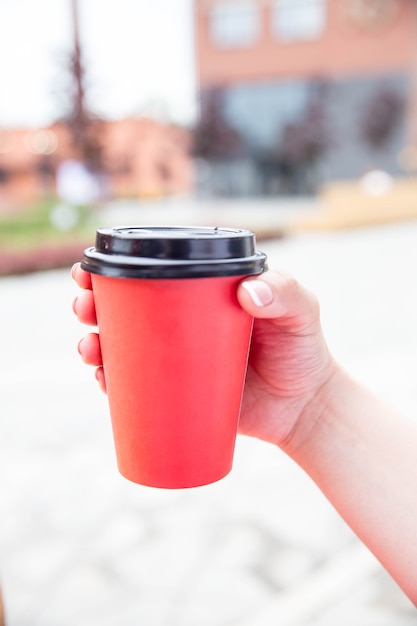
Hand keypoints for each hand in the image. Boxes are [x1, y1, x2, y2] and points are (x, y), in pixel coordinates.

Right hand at [72, 264, 336, 450]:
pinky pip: (135, 387)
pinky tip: (102, 379)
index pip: (153, 274)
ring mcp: (177, 359)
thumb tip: (247, 293)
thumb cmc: (303, 350)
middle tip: (85, 307)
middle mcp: (182, 323)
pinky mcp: (177, 392)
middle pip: (126, 308)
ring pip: (122, 347)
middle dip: (93, 304)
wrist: (306, 407)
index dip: (115, 269)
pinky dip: (112, 383)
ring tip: (89, 347)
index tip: (91, 271)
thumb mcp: (301, 311)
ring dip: (93, 343)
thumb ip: (284, 292)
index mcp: (202, 294)